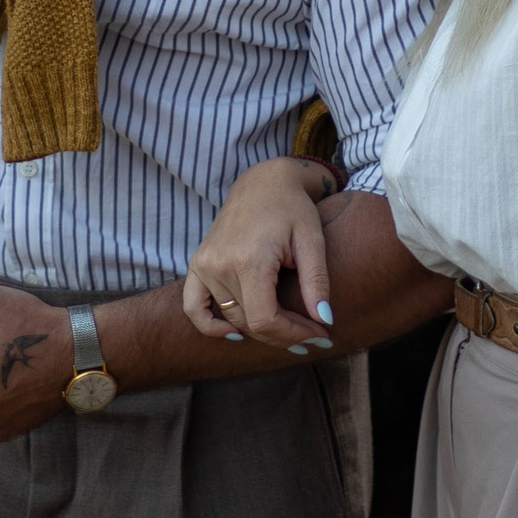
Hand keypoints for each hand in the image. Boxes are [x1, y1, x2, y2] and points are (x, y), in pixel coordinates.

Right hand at [183, 158, 333, 351]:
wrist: (262, 183)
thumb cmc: (293, 209)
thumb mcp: (313, 241)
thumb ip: (317, 282)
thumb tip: (324, 320)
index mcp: (249, 260)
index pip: (265, 320)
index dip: (293, 335)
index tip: (319, 334)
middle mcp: (220, 265)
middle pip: (250, 324)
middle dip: (285, 334)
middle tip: (313, 331)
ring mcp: (204, 265)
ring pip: (231, 319)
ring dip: (260, 330)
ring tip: (289, 329)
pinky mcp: (197, 263)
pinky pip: (193, 306)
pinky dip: (210, 325)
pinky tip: (233, 333)